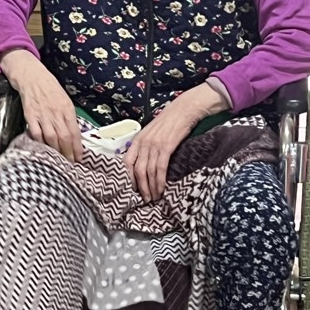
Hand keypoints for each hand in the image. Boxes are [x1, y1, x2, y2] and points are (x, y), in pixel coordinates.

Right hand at [0, 49, 82, 161]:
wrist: (32, 76)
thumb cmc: (49, 88)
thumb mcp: (65, 100)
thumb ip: (69, 117)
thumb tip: (74, 135)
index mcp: (67, 109)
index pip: (75, 132)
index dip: (78, 148)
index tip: (80, 159)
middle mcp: (56, 113)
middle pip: (64, 137)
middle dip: (68, 153)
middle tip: (70, 165)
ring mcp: (43, 115)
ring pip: (51, 137)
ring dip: (56, 151)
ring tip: (59, 161)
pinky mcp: (30, 115)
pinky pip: (36, 133)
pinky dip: (40, 142)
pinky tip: (43, 149)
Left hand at [124, 85, 218, 201]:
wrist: (183, 110)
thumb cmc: (169, 122)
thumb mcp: (151, 132)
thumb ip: (145, 146)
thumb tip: (143, 163)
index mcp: (137, 140)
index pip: (126, 162)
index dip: (128, 178)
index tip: (132, 190)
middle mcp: (143, 143)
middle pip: (137, 171)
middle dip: (140, 188)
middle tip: (145, 199)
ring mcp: (154, 145)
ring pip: (148, 172)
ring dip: (151, 188)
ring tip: (154, 198)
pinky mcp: (166, 147)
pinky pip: (160, 168)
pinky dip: (160, 181)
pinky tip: (161, 189)